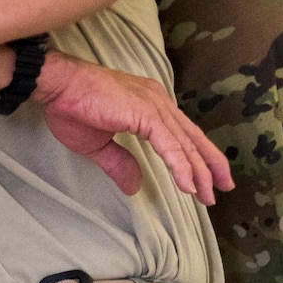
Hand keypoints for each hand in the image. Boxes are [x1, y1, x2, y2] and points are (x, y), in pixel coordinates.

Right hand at [33, 52, 233, 206]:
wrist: (57, 86)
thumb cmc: (71, 108)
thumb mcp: (99, 146)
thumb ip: (120, 164)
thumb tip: (135, 188)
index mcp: (149, 105)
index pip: (182, 133)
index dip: (198, 156)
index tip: (209, 178)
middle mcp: (158, 101)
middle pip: (192, 137)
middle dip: (210, 164)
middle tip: (225, 187)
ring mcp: (154, 106)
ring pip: (185, 144)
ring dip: (198, 172)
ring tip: (207, 195)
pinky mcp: (146, 113)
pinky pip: (170, 145)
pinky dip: (181, 166)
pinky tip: (188, 186)